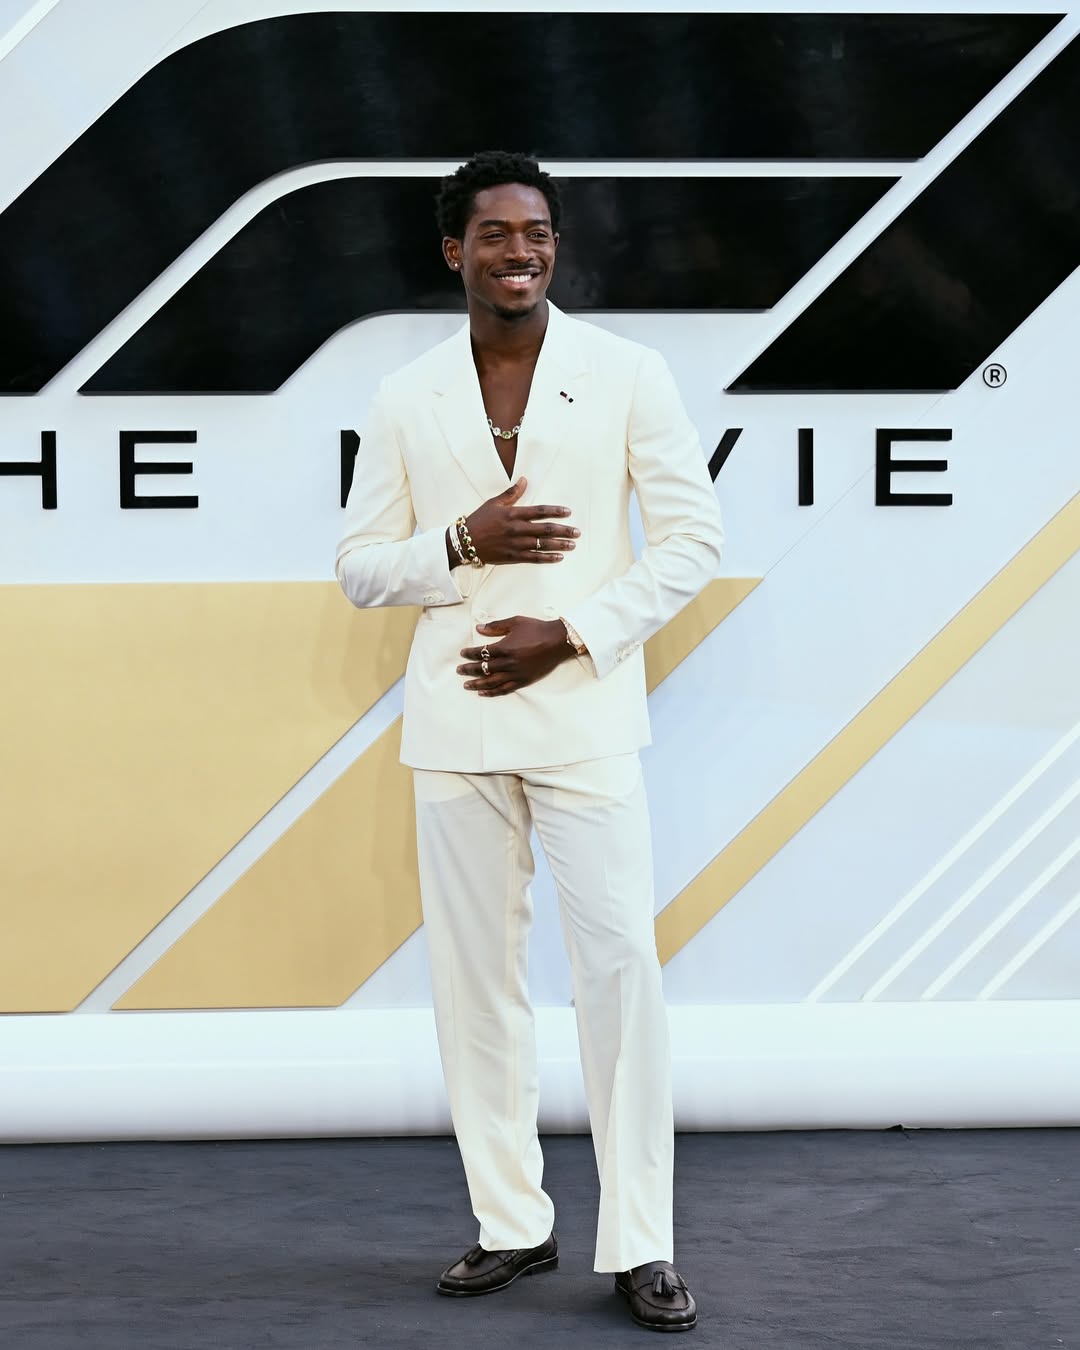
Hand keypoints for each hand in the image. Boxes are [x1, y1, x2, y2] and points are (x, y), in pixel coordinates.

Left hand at [458, 616, 573, 695]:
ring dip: (477, 684)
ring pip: (491, 682)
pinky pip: (504, 689)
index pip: (481, 653)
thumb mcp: (515, 622)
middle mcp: (508, 663)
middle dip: (469, 669)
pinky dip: (492, 692)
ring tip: (467, 685)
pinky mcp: (523, 680)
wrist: (558, 641)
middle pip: (483, 668)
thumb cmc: (537, 629)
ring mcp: (516, 674)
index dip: (470, 654)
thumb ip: (496, 626)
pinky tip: (483, 693)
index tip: (462, 654)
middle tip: (459, 670)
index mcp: (505, 648)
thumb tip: (479, 628)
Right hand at [461, 477, 579, 564]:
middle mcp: (516, 529)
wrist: (464, 542)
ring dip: (559, 545)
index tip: (568, 512)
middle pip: (545, 529)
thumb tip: (524, 479)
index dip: (555, 511)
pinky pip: (533, 558)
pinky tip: (559, 557)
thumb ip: (511, 493)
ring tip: (573, 545)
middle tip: (577, 532)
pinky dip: (547, 558)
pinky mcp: (512, 557)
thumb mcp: (494, 503)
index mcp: (512, 514)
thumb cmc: (479, 520)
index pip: (539, 511)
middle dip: (563, 530)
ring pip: (542, 544)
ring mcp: (515, 544)